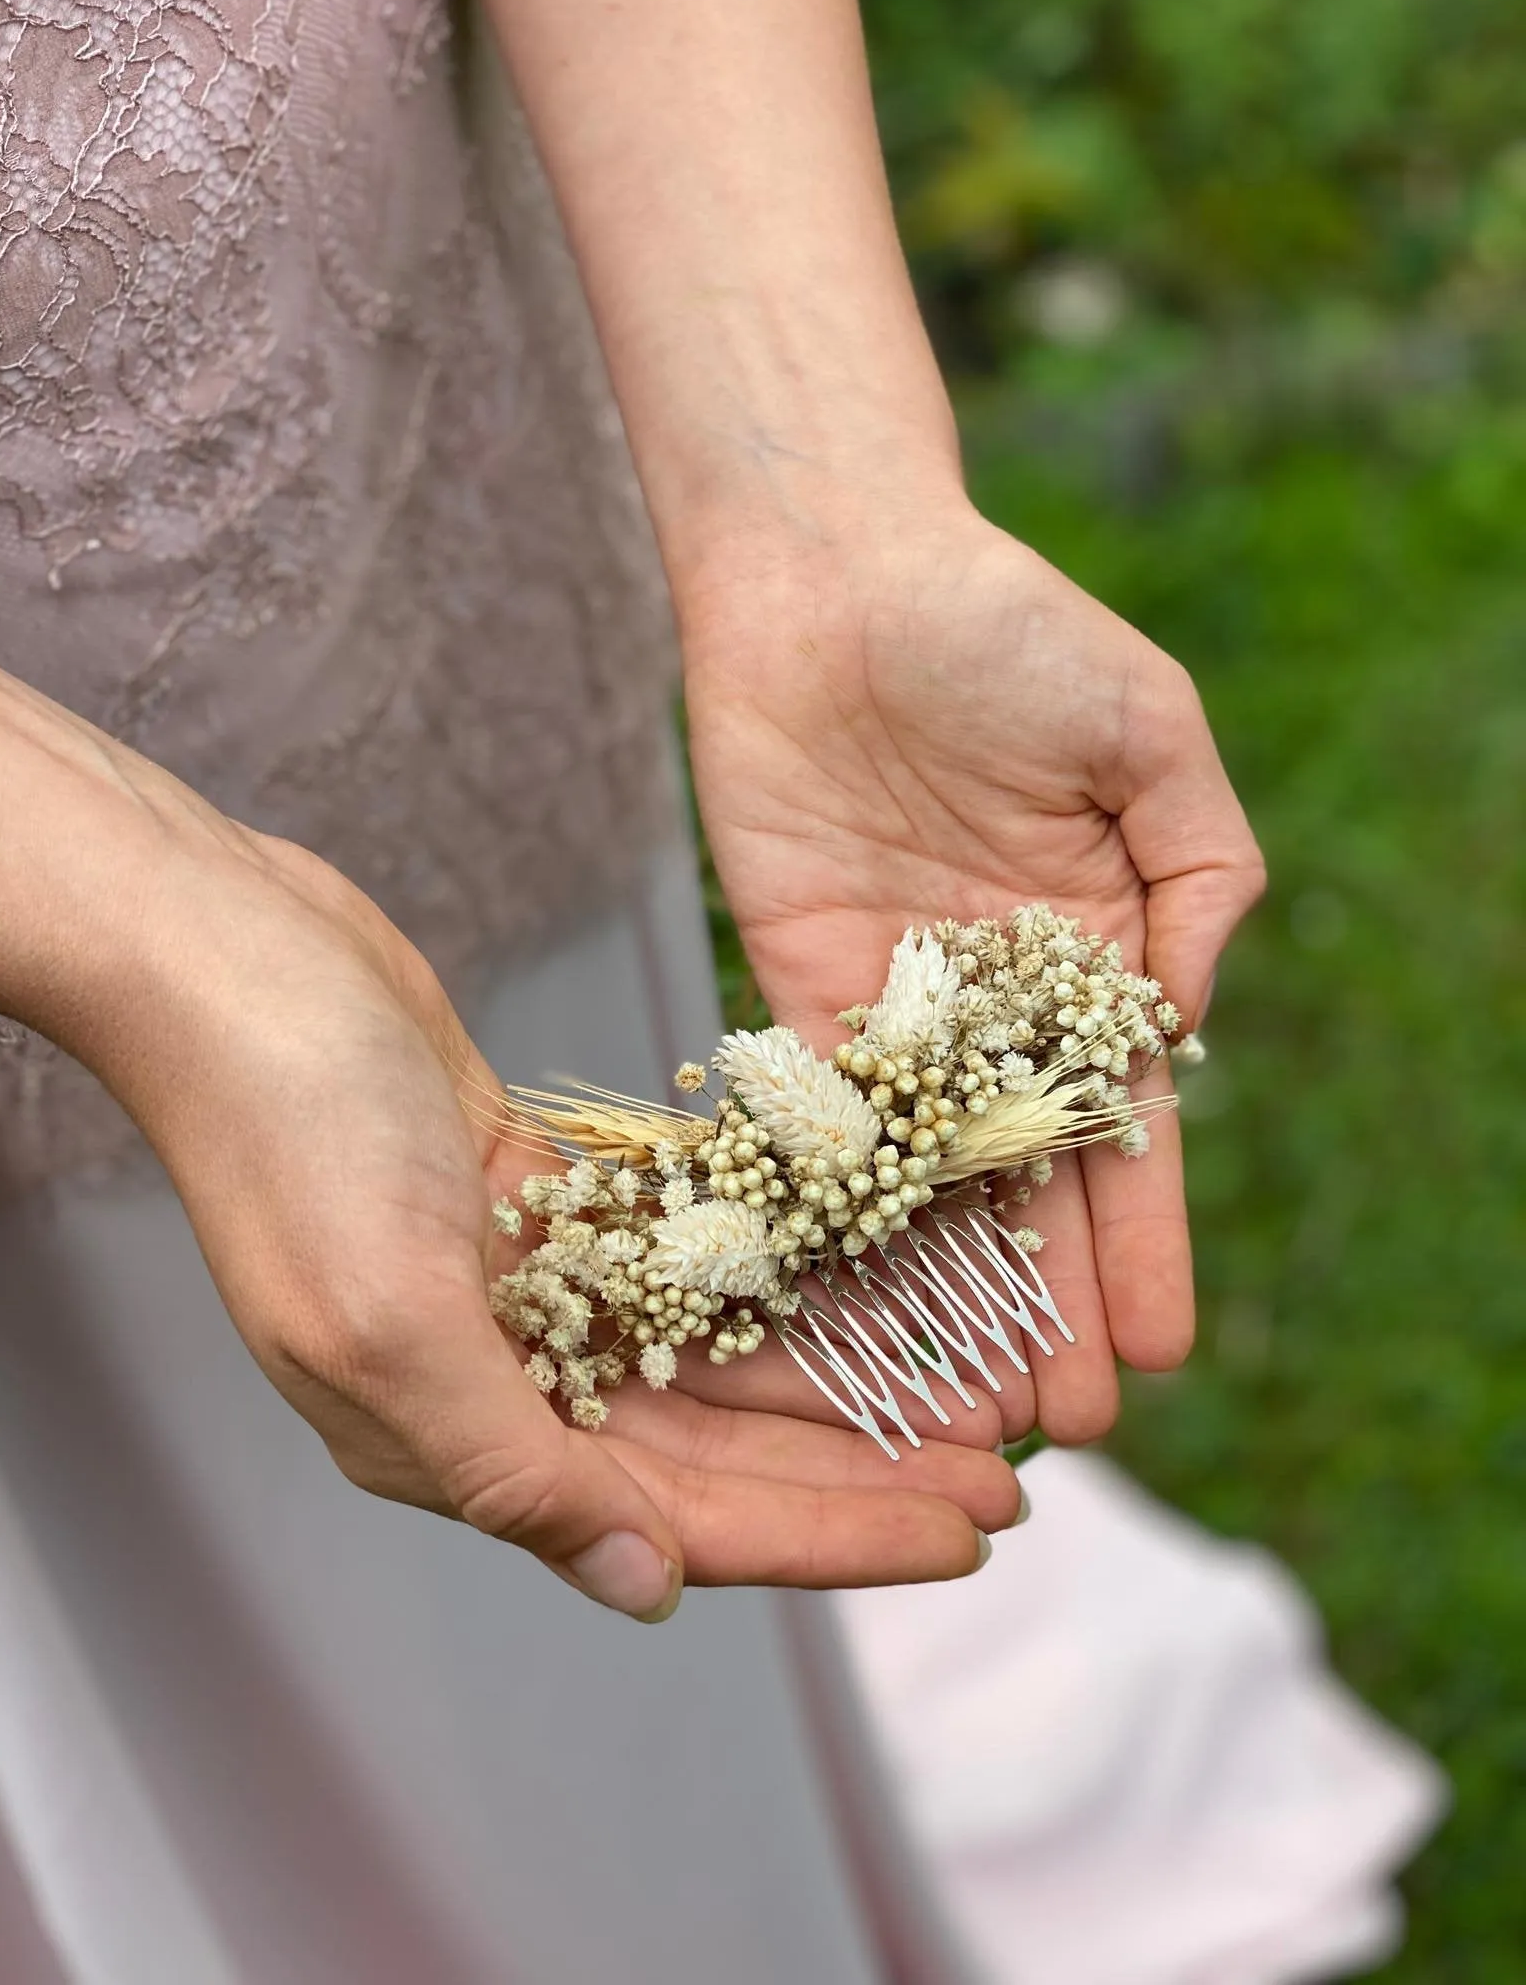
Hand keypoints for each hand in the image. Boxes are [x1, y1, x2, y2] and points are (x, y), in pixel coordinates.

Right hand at [6, 709, 1018, 1617]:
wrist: (235, 962)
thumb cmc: (289, 1140)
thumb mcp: (385, 1327)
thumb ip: (513, 1469)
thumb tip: (642, 1587)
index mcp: (457, 1436)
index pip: (683, 1520)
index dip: (832, 1532)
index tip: (965, 1532)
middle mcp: (502, 1377)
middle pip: (723, 1448)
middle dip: (865, 1464)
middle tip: (1007, 1472)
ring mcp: (528, 1285)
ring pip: (721, 1353)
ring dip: (842, 1369)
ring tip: (970, 1377)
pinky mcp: (549, 1198)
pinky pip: (696, 1255)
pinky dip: (783, 1265)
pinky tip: (875, 1263)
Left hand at [682, 504, 1264, 1444]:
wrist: (833, 575)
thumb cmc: (1005, 628)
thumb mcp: (1151, 737)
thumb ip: (1201, 878)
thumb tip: (1186, 1023)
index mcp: (1103, 949)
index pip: (1129, 1126)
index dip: (1144, 1237)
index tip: (1162, 1345)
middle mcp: (1003, 1001)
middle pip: (1031, 1179)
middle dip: (1053, 1298)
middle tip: (1071, 1426)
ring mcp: (901, 1005)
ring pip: (930, 1178)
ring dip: (951, 1289)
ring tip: (970, 1404)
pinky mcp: (800, 988)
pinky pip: (823, 1124)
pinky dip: (838, 1212)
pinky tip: (853, 1302)